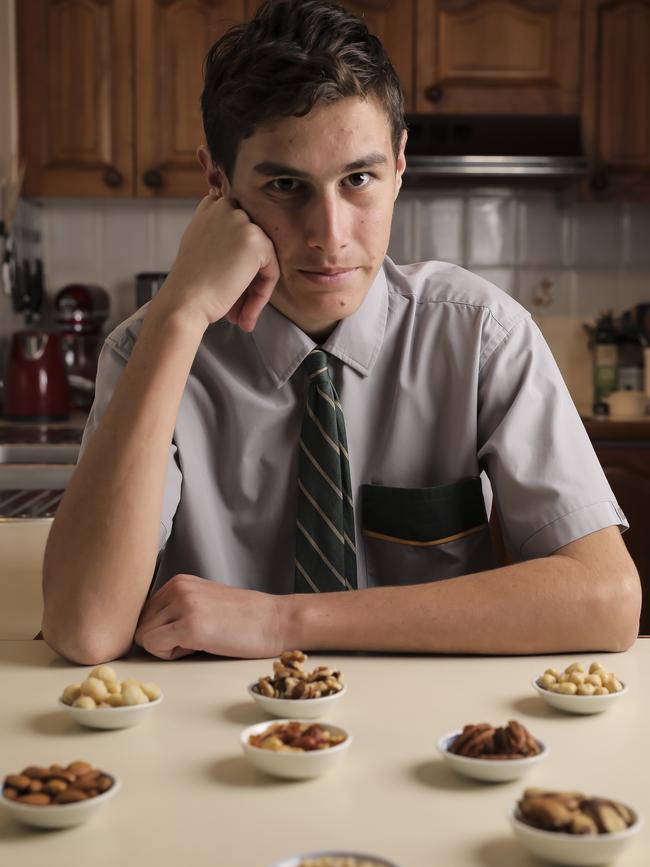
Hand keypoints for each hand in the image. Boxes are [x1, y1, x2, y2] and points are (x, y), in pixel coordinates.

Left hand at [133, 573, 285, 659]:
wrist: (276, 621)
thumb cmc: (243, 618)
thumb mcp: (204, 601)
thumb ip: (175, 608)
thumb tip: (143, 630)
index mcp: (179, 581)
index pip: (144, 613)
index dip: (163, 630)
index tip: (191, 629)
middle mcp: (177, 587)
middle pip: (141, 625)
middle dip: (162, 639)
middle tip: (197, 637)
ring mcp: (183, 605)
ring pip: (144, 637)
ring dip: (167, 647)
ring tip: (201, 640)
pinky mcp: (190, 625)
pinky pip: (153, 646)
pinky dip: (170, 654)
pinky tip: (198, 646)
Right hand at [152, 192, 279, 332]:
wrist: (183, 302)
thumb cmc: (188, 285)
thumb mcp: (198, 247)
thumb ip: (219, 237)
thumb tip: (243, 248)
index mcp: (210, 208)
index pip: (239, 225)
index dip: (241, 254)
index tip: (232, 280)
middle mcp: (225, 208)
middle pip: (253, 245)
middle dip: (249, 276)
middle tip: (238, 307)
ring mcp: (242, 221)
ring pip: (263, 260)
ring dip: (254, 290)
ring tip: (241, 315)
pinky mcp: (256, 241)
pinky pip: (271, 271)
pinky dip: (261, 295)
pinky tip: (245, 313)